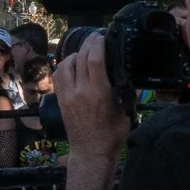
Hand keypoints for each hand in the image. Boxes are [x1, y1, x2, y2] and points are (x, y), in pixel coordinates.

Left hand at [52, 33, 130, 178]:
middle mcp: (80, 91)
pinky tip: (73, 66)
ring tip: (85, 53)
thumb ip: (127, 93)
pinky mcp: (60, 99)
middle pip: (80, 58)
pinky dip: (65, 66)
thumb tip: (131, 76)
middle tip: (96, 39)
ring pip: (66, 64)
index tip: (103, 37)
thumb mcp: (125, 112)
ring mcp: (67, 95)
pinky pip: (58, 75)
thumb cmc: (111, 135)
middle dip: (89, 44)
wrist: (90, 153)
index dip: (98, 44)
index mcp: (98, 93)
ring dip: (75, 55)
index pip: (95, 60)